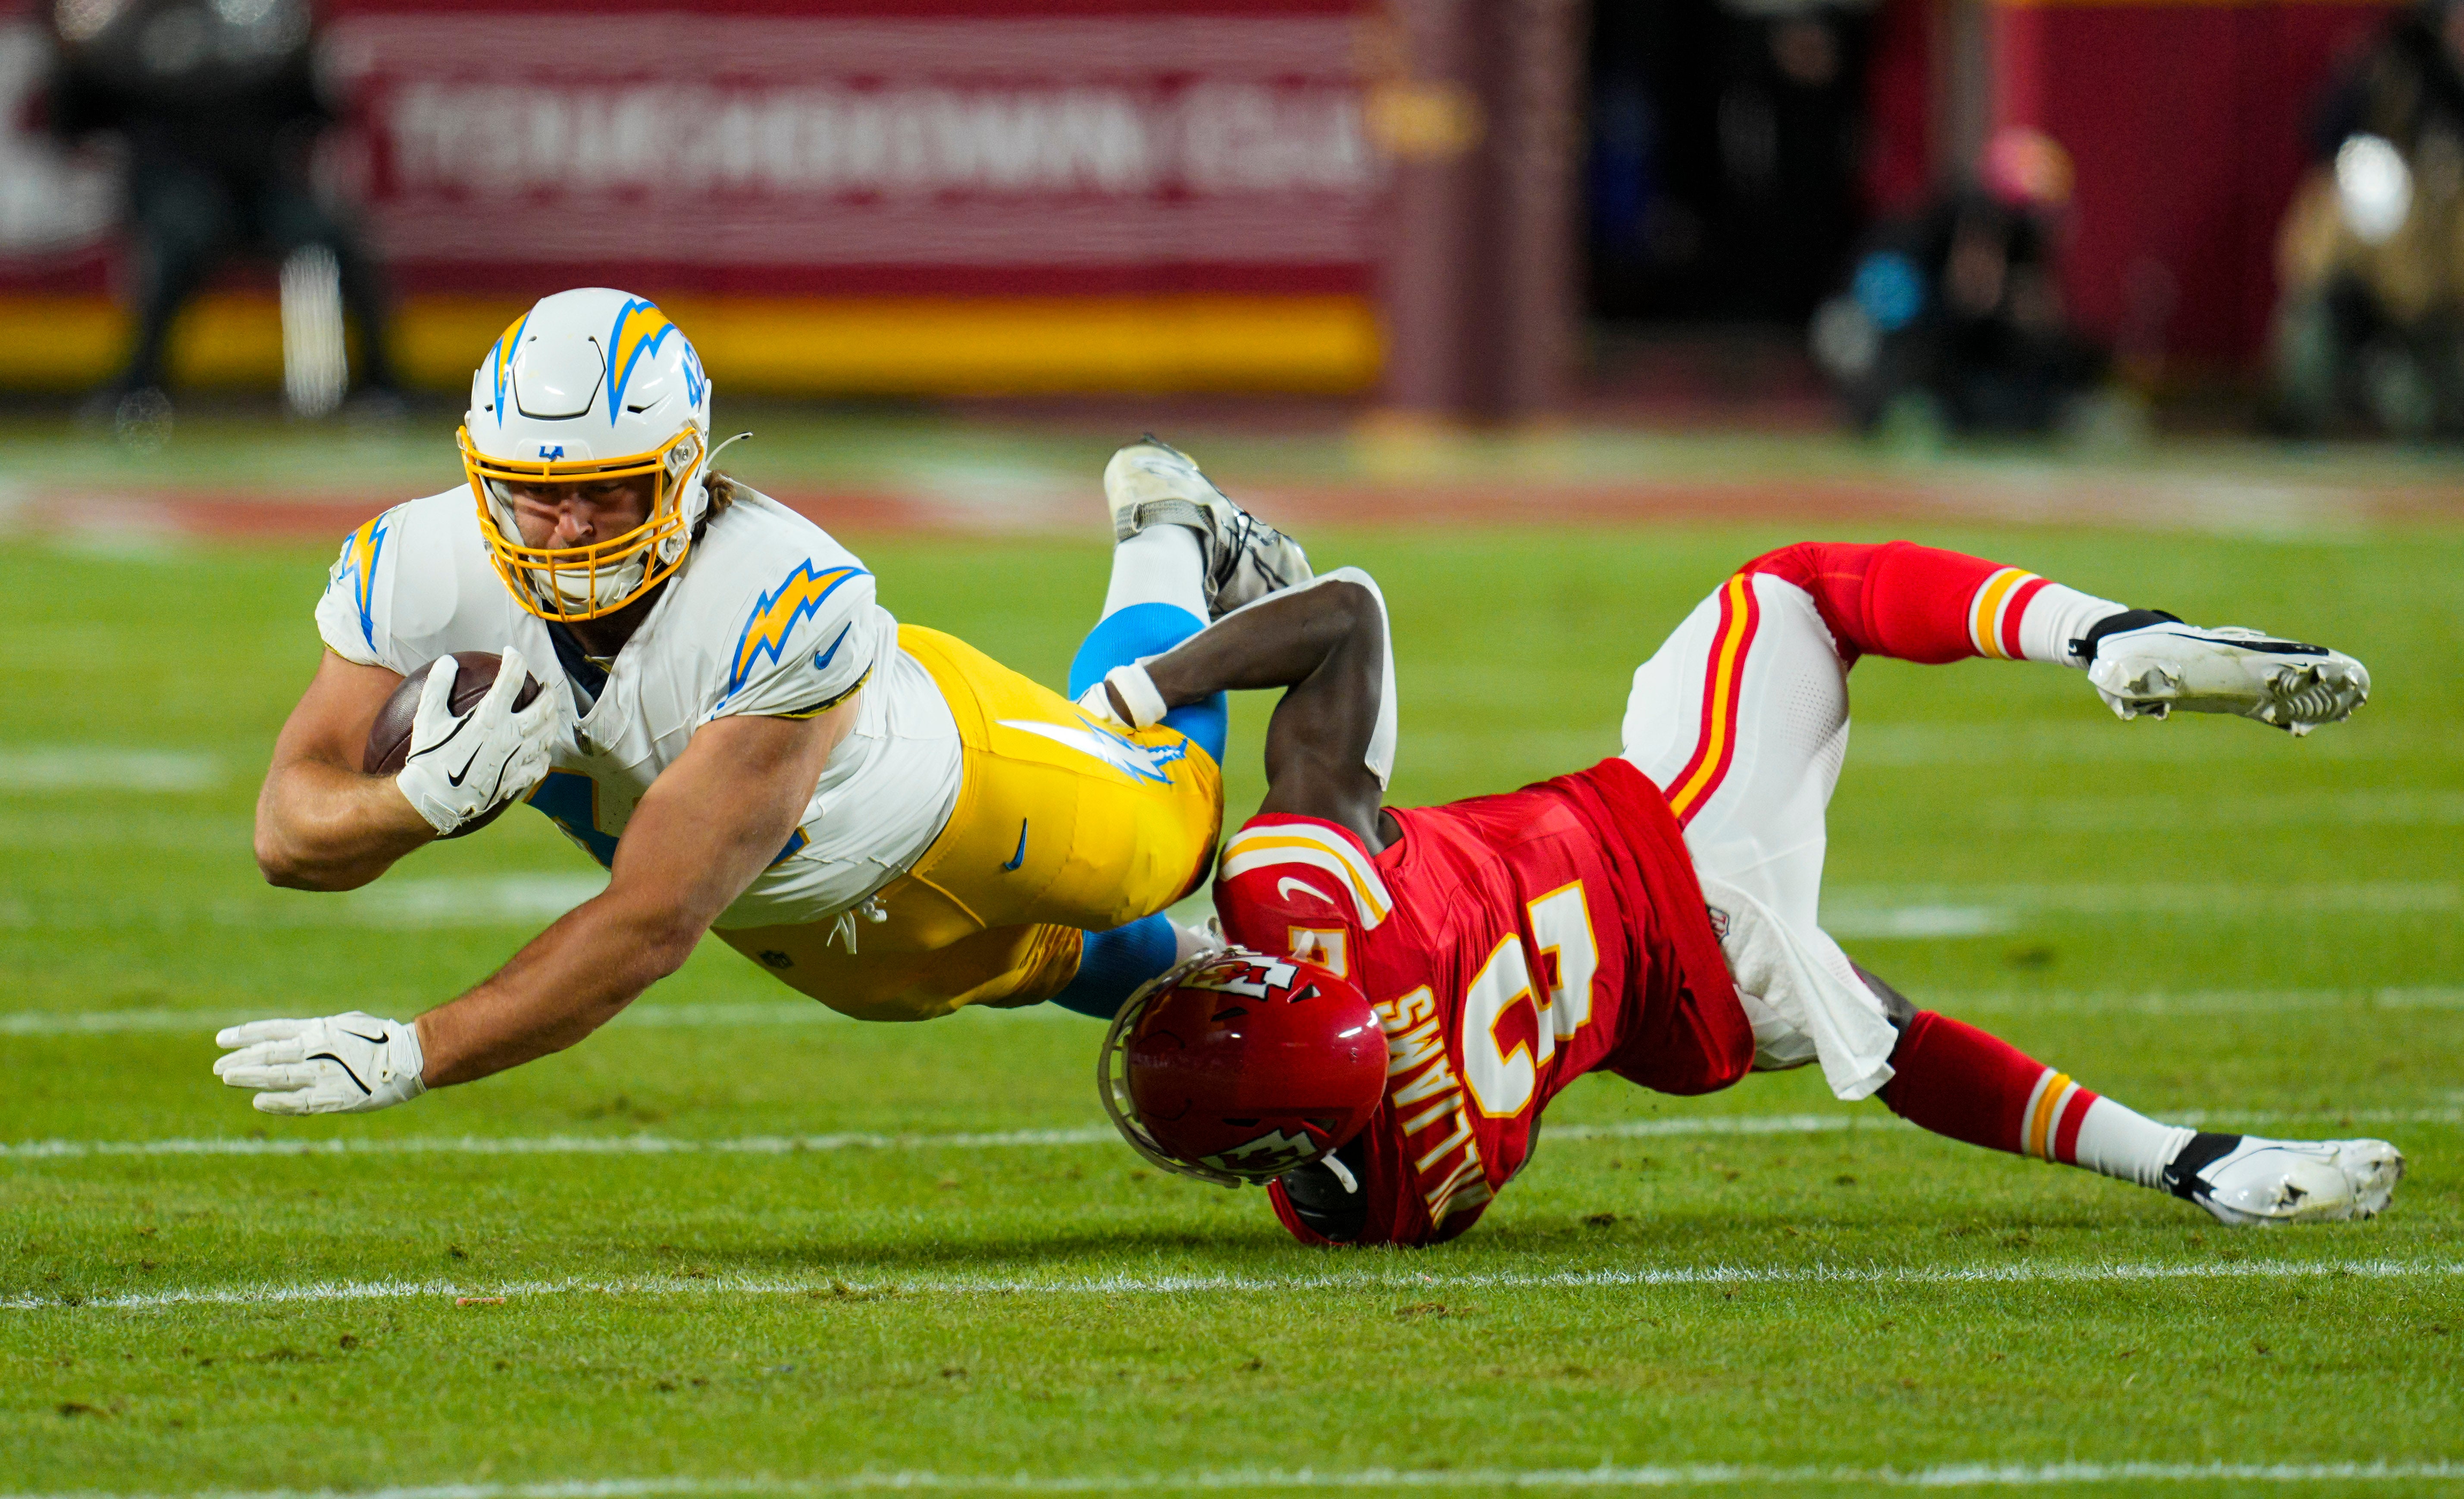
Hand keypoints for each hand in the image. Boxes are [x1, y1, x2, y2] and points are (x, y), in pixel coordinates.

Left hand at [213, 1012, 426, 1114]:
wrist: (410, 1059)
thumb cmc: (382, 1040)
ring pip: (277, 1075)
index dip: (245, 1034)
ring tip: (227, 1078)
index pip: (273, 1030)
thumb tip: (295, 1035)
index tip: (221, 1039)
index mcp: (319, 1030)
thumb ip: (319, 1033)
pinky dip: (276, 1102)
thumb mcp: (346, 1025)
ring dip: (250, 1077)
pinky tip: (258, 1101)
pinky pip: (298, 1102)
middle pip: (269, 1053)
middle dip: (241, 1059)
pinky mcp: (333, 1097)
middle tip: (217, 1066)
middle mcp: (317, 1049)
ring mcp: (323, 1074)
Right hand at [395, 648, 561, 834]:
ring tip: (550, 713)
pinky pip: (539, 765)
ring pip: (548, 735)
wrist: (435, 800)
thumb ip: (438, 687)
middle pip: (544, 708)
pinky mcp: (517, 779)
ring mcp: (517, 759)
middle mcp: (511, 736)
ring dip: (552, 720)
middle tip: (546, 686)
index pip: (512, 679)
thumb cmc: (429, 758)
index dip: (515, 660)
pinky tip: (541, 752)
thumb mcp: (427, 719)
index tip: (513, 653)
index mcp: (490, 717)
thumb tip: (446, 661)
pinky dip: (543, 755)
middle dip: (549, 693)